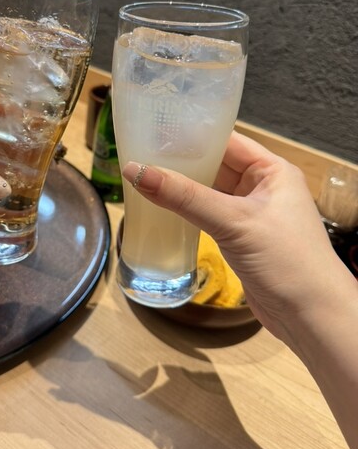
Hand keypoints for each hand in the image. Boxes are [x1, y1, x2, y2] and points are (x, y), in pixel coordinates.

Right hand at [122, 131, 354, 343]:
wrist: (310, 316)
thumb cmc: (286, 260)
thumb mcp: (233, 221)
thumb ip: (184, 197)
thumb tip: (137, 172)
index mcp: (272, 170)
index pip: (227, 141)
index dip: (193, 135)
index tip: (157, 132)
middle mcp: (263, 187)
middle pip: (216, 165)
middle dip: (183, 162)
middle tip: (142, 155)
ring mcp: (251, 214)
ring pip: (210, 191)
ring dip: (183, 188)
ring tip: (145, 177)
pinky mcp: (241, 238)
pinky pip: (209, 215)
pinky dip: (189, 211)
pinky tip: (164, 208)